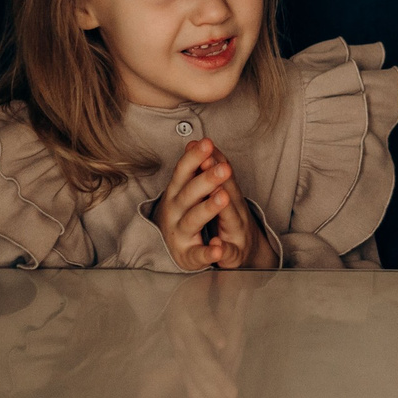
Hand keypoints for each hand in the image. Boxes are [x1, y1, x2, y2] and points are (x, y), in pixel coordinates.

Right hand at [153, 138, 255, 271]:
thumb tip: (195, 141)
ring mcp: (180, 234)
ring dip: (208, 208)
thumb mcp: (186, 189)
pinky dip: (207, 253)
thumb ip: (192, 167)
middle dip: (206, 180)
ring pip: (193, 220)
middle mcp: (174, 212)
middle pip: (189, 194)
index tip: (207, 144)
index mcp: (175, 193)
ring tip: (223, 197)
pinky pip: (198, 254)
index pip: (183, 172)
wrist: (178, 247)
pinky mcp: (188, 256)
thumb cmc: (185, 211)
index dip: (195, 158)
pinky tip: (217, 249)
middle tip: (223, 168)